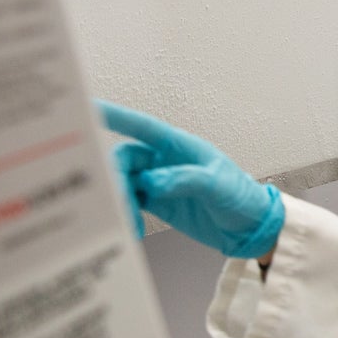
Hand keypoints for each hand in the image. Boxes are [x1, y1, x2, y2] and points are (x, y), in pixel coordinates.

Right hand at [97, 100, 283, 258]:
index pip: (140, 126)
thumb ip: (184, 180)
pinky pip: (131, 203)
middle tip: (118, 203)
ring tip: (130, 224)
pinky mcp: (157, 202)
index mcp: (178, 145)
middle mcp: (164, 160)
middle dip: (115, 179)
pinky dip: (126, 216)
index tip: (87, 107)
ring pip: (124, 183)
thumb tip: (151, 182)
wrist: (250, 228)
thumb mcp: (218, 185)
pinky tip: (133, 230)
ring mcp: (159, 181)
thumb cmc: (241, 197)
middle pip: (124, 160)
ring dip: (121, 202)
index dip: (113, 116)